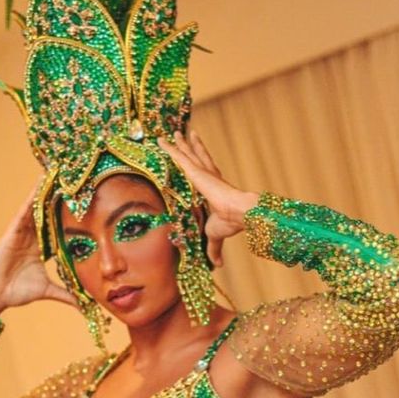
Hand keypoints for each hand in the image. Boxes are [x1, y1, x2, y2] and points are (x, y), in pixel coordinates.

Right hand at [0, 184, 77, 321]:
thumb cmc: (17, 292)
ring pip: (36, 209)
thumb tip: (84, 305)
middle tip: (71, 178)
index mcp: (41, 248)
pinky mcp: (11, 233)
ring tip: (55, 174)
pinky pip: (23, 214)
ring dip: (45, 192)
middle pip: (47, 213)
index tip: (83, 202)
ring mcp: (21, 233)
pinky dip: (30, 201)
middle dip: (57, 197)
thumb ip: (67, 295)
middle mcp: (32, 237)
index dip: (69, 216)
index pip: (58, 228)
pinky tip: (38, 187)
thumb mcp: (47, 290)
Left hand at [158, 129, 257, 266]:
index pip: (205, 172)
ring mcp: (202, 172)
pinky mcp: (196, 171)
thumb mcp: (215, 235)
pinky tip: (159, 141)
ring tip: (173, 132)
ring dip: (179, 143)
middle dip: (190, 146)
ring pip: (187, 153)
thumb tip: (218, 265)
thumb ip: (214, 247)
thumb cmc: (229, 223)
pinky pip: (178, 157)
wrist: (238, 212)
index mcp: (214, 188)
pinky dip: (168, 148)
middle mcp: (209, 176)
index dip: (200, 164)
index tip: (196, 156)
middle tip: (184, 134)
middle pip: (196, 157)